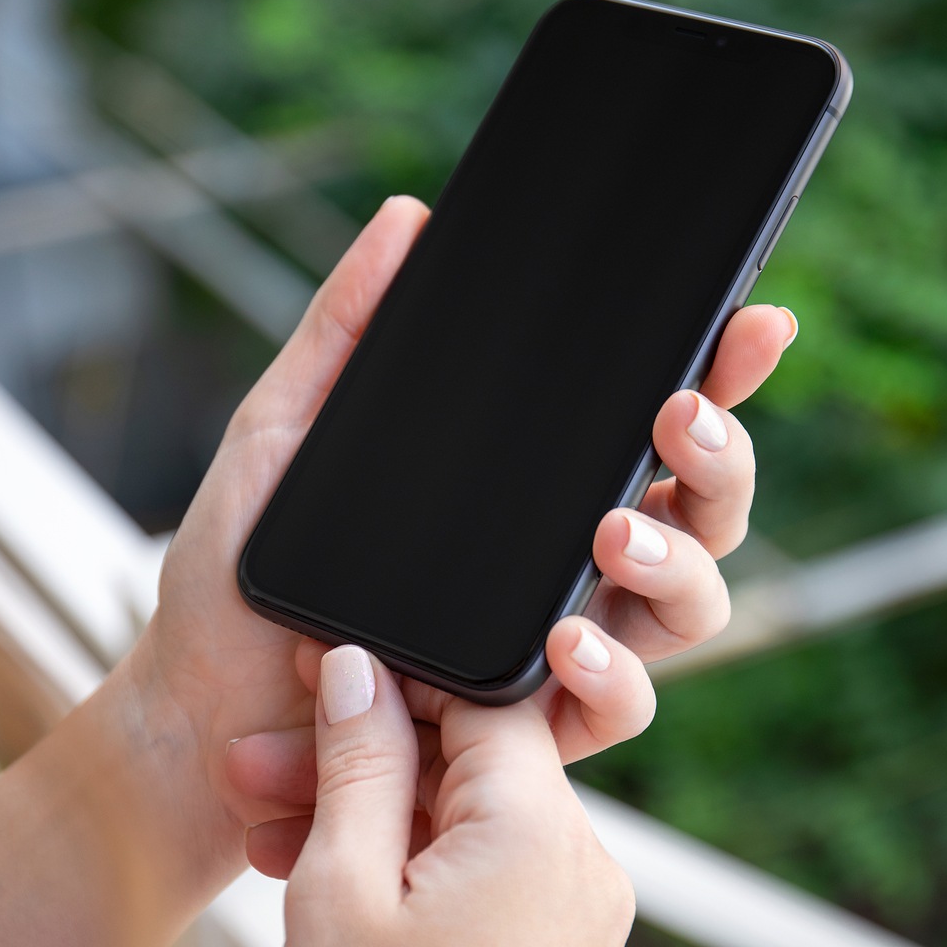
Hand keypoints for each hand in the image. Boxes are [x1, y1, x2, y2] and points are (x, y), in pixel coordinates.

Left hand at [136, 196, 795, 844]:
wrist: (194, 705)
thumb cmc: (240, 569)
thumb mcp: (285, 428)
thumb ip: (346, 330)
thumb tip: (406, 220)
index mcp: (527, 484)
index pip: (647, 420)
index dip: (719, 372)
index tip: (752, 321)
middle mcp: (563, 560)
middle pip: (701, 510)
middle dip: (722, 460)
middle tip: (682, 415)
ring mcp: (557, 643)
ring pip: (690, 605)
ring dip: (679, 562)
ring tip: (616, 531)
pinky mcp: (529, 726)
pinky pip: (617, 705)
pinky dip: (612, 672)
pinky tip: (570, 637)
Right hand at [283, 645, 631, 946]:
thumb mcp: (340, 891)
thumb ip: (357, 765)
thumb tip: (358, 672)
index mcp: (538, 832)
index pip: (481, 694)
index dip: (395, 677)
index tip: (324, 676)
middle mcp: (582, 863)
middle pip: (468, 760)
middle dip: (365, 759)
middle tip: (264, 767)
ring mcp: (576, 910)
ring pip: (468, 818)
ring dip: (375, 817)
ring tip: (273, 832)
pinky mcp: (558, 944)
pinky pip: (483, 871)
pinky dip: (414, 866)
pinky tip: (329, 880)